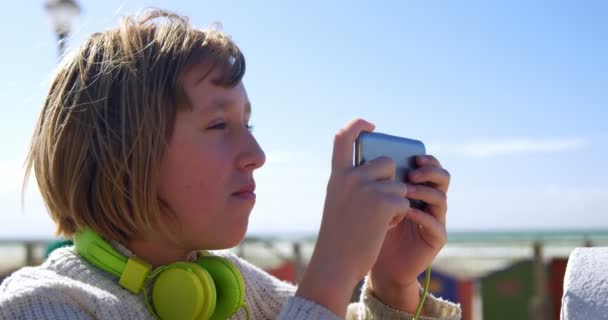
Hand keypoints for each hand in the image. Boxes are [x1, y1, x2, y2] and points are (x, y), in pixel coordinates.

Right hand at [296, 119, 410, 316]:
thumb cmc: (339, 237)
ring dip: (395, 202)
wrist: (335, 264)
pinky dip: (398, 216)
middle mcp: (350, 177)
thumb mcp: (338, 202)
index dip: (357, 125)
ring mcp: (367, 188)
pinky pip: (404, 201)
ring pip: (399, 184)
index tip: (370, 125)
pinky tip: (382, 228)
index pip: (343, 137)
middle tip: (378, 205)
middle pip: (386, 163)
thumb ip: (353, 183)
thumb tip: (384, 168)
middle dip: (391, 181)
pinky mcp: (383, 203)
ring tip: (378, 221)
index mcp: (337, 176)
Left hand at [369, 155, 449, 312]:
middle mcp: (430, 202)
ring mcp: (435, 220)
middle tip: (412, 174)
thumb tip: (366, 154)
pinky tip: (407, 212)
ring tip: (405, 192)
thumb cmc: (368, 226)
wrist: (371, 261)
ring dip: (424, 192)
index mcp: (416, 188)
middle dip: (430, 172)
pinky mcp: (435, 239)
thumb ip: (373, 179)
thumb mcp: (369, 199)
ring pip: (441, 198)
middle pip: (443, 178)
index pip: (430, 167)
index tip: (415, 156)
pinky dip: (422, 216)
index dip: (427, 159)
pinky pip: (436, 224)